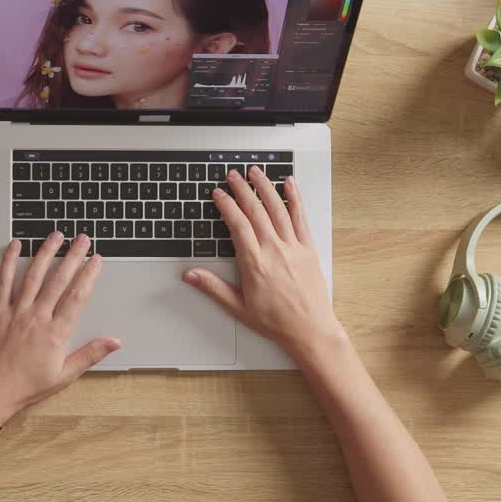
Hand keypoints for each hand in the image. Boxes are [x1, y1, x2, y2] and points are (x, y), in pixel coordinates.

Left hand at [0, 233, 120, 427]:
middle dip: (73, 256)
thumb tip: (114, 342)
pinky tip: (16, 246)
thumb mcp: (63, 376)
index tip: (97, 260)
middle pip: (59, 280)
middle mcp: (36, 318)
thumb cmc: (25, 388)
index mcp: (55, 333)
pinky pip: (4, 282)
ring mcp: (15, 312)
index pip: (77, 296)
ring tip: (56, 235)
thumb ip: (90, 354)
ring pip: (34, 276)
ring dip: (46, 253)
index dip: (89, 275)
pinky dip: (10, 262)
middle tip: (83, 239)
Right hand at [183, 167, 343, 360]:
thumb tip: (190, 275)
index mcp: (255, 263)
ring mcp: (293, 247)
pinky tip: (290, 184)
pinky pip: (301, 217)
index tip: (218, 194)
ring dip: (265, 187)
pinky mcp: (308, 248)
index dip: (226, 206)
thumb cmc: (276, 321)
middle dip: (242, 189)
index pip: (237, 225)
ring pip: (277, 209)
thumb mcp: (238, 307)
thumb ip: (213, 287)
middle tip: (232, 175)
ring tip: (255, 172)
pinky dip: (295, 198)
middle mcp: (274, 251)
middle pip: (256, 211)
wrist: (309, 330)